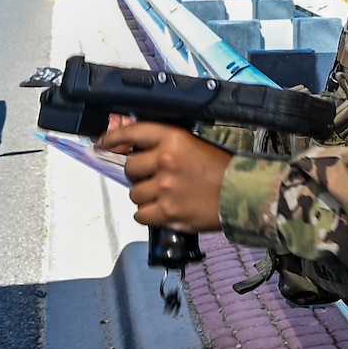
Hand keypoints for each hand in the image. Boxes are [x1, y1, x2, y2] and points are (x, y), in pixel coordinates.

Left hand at [97, 121, 228, 233]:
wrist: (244, 194)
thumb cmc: (222, 168)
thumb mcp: (193, 144)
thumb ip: (164, 144)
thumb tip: (133, 147)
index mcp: (173, 139)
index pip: (132, 133)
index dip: (113, 138)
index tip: (103, 143)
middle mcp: (165, 161)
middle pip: (130, 168)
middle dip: (138, 174)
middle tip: (153, 177)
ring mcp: (165, 189)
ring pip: (134, 194)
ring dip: (144, 196)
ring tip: (163, 195)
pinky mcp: (169, 213)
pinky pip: (141, 215)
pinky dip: (149, 214)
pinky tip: (162, 210)